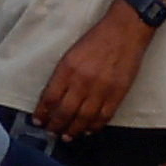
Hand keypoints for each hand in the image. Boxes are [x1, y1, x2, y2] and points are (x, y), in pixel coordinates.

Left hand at [33, 15, 147, 140]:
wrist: (126, 30)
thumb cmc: (97, 39)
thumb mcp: (71, 54)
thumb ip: (63, 76)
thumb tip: (54, 98)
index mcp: (67, 69)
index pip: (50, 99)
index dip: (42, 113)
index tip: (39, 121)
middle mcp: (82, 81)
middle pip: (64, 112)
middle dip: (56, 126)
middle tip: (52, 132)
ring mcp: (101, 88)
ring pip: (83, 118)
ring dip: (74, 130)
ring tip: (68, 136)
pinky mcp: (118, 92)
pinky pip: (104, 115)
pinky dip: (95, 126)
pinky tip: (89, 129)